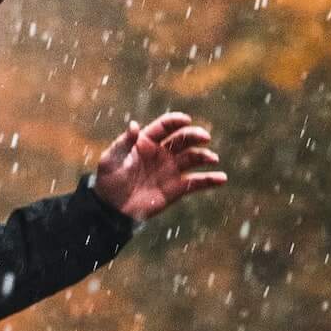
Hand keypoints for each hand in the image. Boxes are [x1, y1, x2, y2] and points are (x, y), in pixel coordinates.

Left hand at [91, 110, 227, 221]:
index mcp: (146, 141)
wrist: (111, 210)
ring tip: (212, 158)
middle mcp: (162, 153)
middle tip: (204, 138)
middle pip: (183, 139)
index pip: (165, 126)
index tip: (186, 121)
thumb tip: (134, 125)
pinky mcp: (176, 188)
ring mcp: (171, 170)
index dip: (176, 121)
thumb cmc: (108, 181)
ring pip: (193, 158)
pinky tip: (222, 178)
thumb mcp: (111, 160)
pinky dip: (210, 180)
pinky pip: (196, 182)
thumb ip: (124, 143)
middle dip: (195, 136)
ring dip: (205, 156)